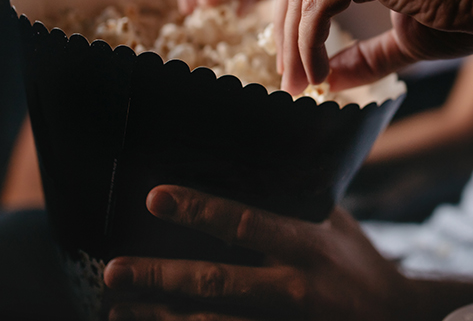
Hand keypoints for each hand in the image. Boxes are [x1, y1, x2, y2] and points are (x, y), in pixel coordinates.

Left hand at [104, 186, 418, 320]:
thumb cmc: (360, 266)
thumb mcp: (336, 226)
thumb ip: (298, 203)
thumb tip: (257, 167)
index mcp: (306, 246)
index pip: (245, 223)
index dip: (201, 210)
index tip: (155, 196)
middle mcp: (293, 287)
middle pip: (218, 284)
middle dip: (161, 278)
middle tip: (112, 271)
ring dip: (163, 319)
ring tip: (118, 310)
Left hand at [274, 0, 472, 93]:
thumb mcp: (408, 36)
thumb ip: (365, 55)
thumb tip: (326, 80)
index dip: (294, 21)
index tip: (298, 64)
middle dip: (283, 33)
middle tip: (289, 80)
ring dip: (292, 44)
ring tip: (300, 84)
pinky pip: (316, 2)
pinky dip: (308, 41)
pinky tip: (318, 71)